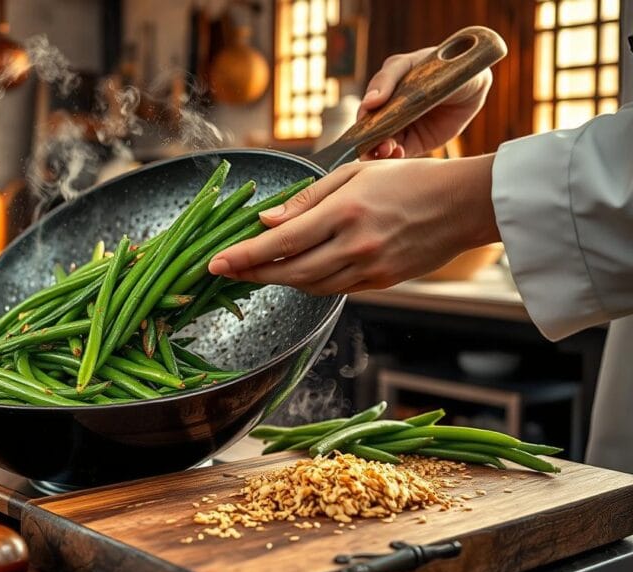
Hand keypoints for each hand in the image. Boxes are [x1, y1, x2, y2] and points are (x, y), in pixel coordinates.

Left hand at [207, 155, 498, 294]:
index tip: (215, 264)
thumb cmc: (409, 179)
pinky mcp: (382, 282)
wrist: (465, 204)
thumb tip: (266, 221)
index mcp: (344, 212)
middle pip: (289, 271)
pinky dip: (309, 282)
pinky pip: (334, 288)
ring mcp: (369, 268)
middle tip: (225, 273)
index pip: (280, 241)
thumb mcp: (355, 174)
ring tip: (255, 271)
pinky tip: (295, 272)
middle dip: (252, 274)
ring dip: (279, 280)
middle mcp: (354, 245)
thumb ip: (308, 199)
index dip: (244, 256)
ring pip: (310, 285)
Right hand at [359, 48, 492, 159]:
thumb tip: (368, 103)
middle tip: (375, 145)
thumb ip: (387, 79)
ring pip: (382, 143)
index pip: (366, 109)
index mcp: (385, 90)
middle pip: (370, 131)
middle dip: (369, 141)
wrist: (475, 82)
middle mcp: (389, 110)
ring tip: (387, 151)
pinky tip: (398, 153)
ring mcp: (402, 127)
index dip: (362, 120)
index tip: (364, 127)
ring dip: (379, 150)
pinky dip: (395, 156)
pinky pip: (399, 152)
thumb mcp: (411, 65)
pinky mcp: (415, 141)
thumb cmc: (442, 67)